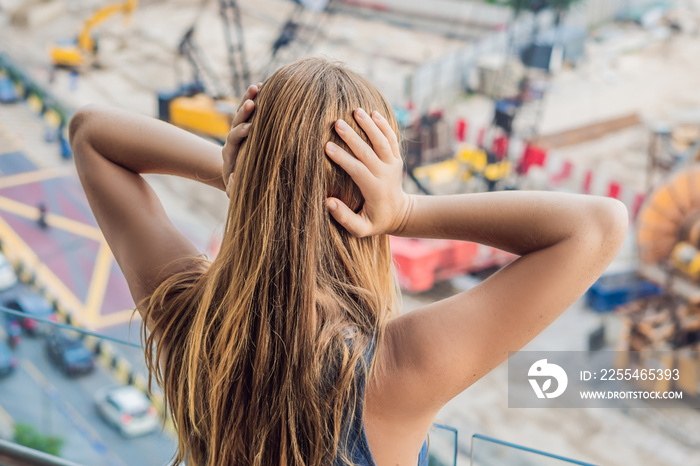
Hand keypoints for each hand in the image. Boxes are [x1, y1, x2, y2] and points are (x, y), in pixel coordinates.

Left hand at [222, 83, 261, 197]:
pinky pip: (250, 111)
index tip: (249, 128)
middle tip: (252, 103)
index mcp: (229, 153)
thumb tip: (234, 177)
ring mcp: (239, 131)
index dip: (239, 133)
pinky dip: (256, 99)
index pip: (233, 139)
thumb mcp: (235, 191)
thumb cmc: (239, 186)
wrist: (235, 177)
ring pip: (242, 112)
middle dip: (243, 112)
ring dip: (248, 99)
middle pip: (235, 121)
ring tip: (257, 86)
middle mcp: (233, 139)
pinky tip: (263, 86)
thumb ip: (233, 187)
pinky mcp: (247, 126)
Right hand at [324, 108, 411, 237]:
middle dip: (352, 137)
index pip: (357, 170)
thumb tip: (328, 202)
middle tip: (337, 123)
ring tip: (356, 111)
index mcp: (375, 190)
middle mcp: (385, 174)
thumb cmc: (375, 222)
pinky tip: (373, 113)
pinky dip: (384, 125)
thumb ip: (344, 218)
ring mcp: (392, 164)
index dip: (342, 158)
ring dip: (369, 125)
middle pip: (368, 152)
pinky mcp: (396, 159)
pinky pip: (391, 139)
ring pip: (382, 141)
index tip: (327, 146)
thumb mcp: (360, 229)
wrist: (401, 214)